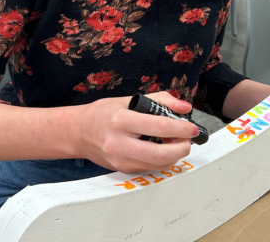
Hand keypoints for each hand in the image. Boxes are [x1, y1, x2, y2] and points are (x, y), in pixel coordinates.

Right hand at [79, 92, 196, 172]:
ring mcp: (120, 160)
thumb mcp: (128, 99)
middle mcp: (120, 143)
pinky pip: (150, 168)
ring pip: (158, 165)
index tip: (191, 127)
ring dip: (175, 156)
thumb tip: (183, 107)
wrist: (78, 132)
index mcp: (121, 121)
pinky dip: (163, 160)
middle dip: (182, 148)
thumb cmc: (102, 114)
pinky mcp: (123, 169)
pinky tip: (163, 148)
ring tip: (176, 142)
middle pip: (161, 154)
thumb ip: (159, 100)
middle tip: (188, 140)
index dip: (182, 128)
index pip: (159, 127)